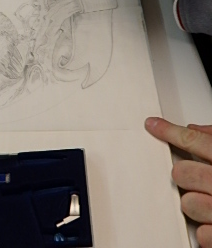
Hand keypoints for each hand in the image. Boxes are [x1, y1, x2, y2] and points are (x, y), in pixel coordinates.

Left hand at [145, 117, 211, 246]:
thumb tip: (195, 129)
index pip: (194, 142)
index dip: (169, 131)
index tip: (153, 125)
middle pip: (182, 173)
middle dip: (185, 174)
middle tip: (198, 178)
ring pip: (186, 203)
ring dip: (196, 204)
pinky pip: (200, 234)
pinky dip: (207, 231)